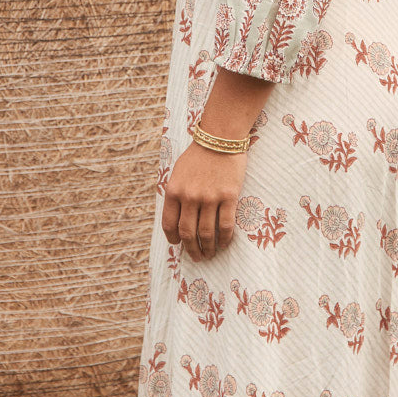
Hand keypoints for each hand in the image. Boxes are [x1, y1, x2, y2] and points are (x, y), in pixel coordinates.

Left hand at [161, 143, 248, 261]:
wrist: (220, 138)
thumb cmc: (199, 155)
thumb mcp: (178, 173)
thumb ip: (176, 194)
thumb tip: (178, 218)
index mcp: (174, 191)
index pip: (169, 224)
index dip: (173, 239)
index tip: (178, 245)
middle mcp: (189, 197)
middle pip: (188, 233)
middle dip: (191, 250)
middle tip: (197, 257)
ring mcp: (209, 197)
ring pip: (206, 233)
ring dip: (208, 248)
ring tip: (211, 254)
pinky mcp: (228, 196)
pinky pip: (226, 224)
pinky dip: (225, 238)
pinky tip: (225, 243)